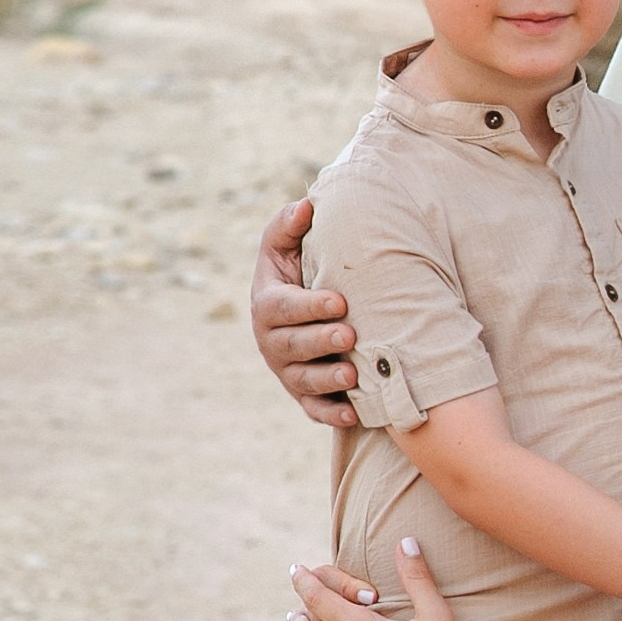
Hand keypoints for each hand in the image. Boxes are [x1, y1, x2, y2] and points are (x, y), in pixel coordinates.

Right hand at [253, 197, 359, 429]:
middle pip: (292, 346)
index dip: (309, 305)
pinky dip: (331, 414)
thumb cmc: (301, 269)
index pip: (283, 307)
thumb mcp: (288, 246)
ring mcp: (288, 371)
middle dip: (320, 342)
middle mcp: (273, 341)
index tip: (340, 301)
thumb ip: (290, 226)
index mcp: (268, 303)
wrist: (312, 306)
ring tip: (353, 375)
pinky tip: (354, 413)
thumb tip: (306, 206)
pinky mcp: (305, 395)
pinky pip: (314, 410)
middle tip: (350, 336)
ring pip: (303, 381)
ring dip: (327, 381)